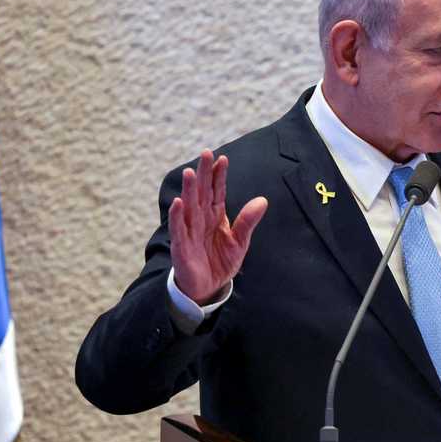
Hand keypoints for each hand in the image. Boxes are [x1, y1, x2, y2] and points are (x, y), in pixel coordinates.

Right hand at [169, 149, 268, 303]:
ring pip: (189, 206)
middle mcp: (201, 218)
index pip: (216, 191)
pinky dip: (177, 216)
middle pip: (201, 192)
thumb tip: (263, 200)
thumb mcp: (239, 242)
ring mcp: (190, 230)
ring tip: (190, 173)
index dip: (218, 175)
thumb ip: (247, 221)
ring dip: (188, 189)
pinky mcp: (181, 245)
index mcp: (215, 215)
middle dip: (203, 174)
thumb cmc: (220, 262)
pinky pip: (178, 228)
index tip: (222, 159)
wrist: (207, 288)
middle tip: (205, 153)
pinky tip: (178, 203)